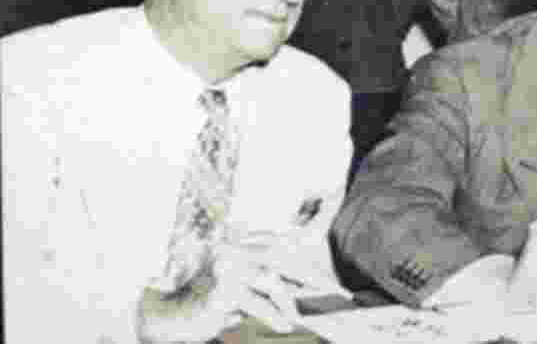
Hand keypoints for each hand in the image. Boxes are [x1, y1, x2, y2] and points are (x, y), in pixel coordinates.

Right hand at [137, 233, 319, 343]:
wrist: (171, 318)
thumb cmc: (209, 305)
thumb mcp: (239, 289)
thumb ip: (263, 280)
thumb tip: (299, 283)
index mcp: (237, 242)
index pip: (278, 243)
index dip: (304, 255)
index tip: (326, 270)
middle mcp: (233, 250)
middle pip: (281, 258)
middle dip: (309, 274)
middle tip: (332, 290)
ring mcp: (228, 269)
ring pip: (272, 281)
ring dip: (289, 302)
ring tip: (295, 318)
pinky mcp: (224, 291)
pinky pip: (258, 303)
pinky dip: (274, 316)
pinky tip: (284, 326)